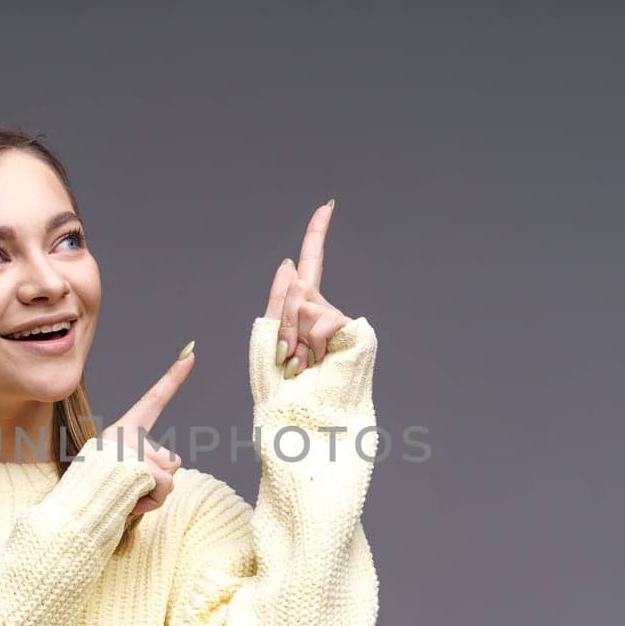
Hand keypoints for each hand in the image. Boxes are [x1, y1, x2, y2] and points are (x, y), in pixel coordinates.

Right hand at [98, 341, 194, 517]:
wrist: (70, 511)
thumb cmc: (95, 495)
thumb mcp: (120, 473)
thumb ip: (146, 465)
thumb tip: (172, 468)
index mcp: (122, 430)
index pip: (153, 399)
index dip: (174, 377)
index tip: (192, 352)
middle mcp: (128, 434)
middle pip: (171, 460)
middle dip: (159, 482)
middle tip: (130, 490)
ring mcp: (133, 449)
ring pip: (171, 476)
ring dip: (155, 494)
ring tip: (127, 497)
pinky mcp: (139, 467)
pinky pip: (165, 488)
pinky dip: (152, 502)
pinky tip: (130, 503)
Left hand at [266, 199, 352, 377]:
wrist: (299, 419)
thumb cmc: (279, 392)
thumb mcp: (268, 340)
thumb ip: (278, 301)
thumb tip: (288, 265)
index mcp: (303, 314)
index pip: (310, 265)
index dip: (317, 235)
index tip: (327, 206)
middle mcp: (325, 314)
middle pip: (297, 288)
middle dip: (283, 321)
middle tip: (287, 358)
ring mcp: (341, 323)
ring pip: (306, 303)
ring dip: (295, 336)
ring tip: (302, 365)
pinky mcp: (355, 332)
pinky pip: (323, 318)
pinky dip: (313, 341)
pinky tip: (319, 362)